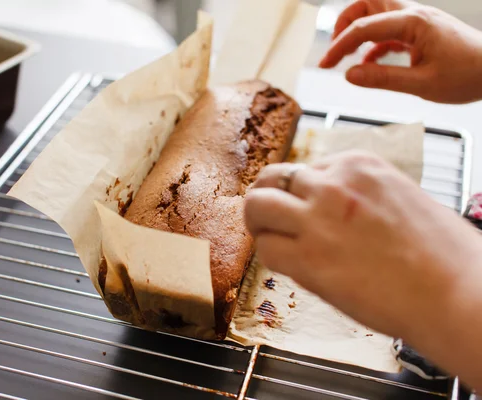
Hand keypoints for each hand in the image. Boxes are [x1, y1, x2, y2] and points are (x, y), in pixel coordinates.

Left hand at [244, 151, 481, 388]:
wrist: (458, 293)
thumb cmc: (443, 254)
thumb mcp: (401, 197)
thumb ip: (359, 194)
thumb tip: (330, 207)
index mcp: (359, 164)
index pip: (306, 168)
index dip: (299, 191)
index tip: (304, 209)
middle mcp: (333, 184)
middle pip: (272, 177)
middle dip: (266, 196)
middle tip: (268, 216)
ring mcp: (317, 220)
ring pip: (257, 207)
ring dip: (258, 222)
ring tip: (268, 236)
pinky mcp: (308, 260)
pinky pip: (266, 250)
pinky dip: (270, 256)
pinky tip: (288, 266)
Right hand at [319, 0, 481, 103]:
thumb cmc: (468, 76)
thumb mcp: (423, 84)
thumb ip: (383, 79)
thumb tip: (349, 75)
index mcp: (413, 23)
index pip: (364, 27)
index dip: (339, 46)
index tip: (324, 65)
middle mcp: (413, 15)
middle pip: (368, 3)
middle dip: (345, 23)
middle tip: (334, 50)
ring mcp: (417, 21)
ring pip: (377, 13)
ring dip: (358, 30)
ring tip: (346, 56)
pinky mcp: (421, 31)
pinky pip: (389, 30)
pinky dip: (373, 43)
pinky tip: (368, 63)